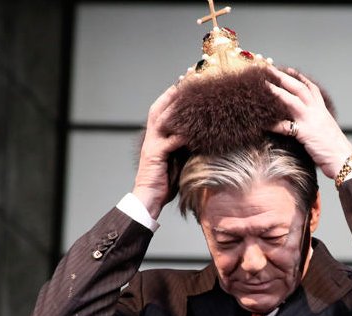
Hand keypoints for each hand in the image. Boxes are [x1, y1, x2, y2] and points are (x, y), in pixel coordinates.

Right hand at [133, 85, 185, 218]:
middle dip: (173, 94)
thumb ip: (185, 147)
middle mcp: (152, 137)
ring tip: (191, 97)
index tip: (185, 83)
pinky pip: (169, 141)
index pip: (162, 111)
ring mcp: (152, 145)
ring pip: (163, 120)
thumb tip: (203, 138)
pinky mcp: (155, 155)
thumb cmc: (164, 182)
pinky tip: (193, 130)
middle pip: (160, 108)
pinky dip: (181, 134)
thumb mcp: (177, 160)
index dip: (172, 97)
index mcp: (156, 138)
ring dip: (176, 107)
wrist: (149, 199)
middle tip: (186, 81)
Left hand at [266, 67, 351, 178]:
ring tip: (264, 85)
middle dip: (284, 77)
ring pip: (292, 100)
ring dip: (278, 91)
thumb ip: (316, 125)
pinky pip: (285, 127)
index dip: (300, 78)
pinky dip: (274, 125)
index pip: (311, 89)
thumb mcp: (325, 132)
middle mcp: (317, 112)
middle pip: (299, 88)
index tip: (289, 70)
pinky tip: (263, 123)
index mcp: (322, 111)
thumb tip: (305, 126)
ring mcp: (311, 121)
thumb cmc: (335, 150)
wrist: (344, 159)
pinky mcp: (305, 133)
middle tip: (270, 69)